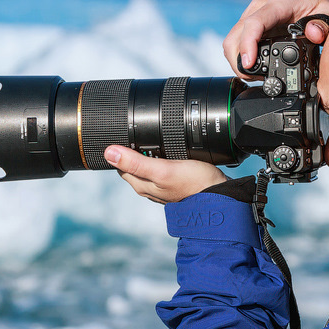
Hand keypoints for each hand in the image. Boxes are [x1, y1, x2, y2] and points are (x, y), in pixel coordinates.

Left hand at [104, 145, 226, 203]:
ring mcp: (162, 186)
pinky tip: (170, 151)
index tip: (125, 134)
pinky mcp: (175, 182)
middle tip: (141, 133)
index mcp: (140, 184)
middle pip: (133, 164)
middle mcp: (148, 187)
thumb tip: (109, 152)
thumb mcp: (162, 170)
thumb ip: (136, 162)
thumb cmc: (194, 184)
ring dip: (148, 153)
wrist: (219, 195)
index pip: (120, 164)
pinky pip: (161, 168)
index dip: (120, 149)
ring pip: (147, 166)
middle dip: (133, 150)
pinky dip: (161, 158)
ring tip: (156, 139)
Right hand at [224, 0, 328, 77]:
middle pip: (235, 36)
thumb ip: (322, 25)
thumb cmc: (318, 2)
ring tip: (256, 76)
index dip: (248, 45)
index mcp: (277, 5)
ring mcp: (251, 16)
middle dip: (240, 62)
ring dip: (238, 62)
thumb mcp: (327, 11)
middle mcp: (258, 9)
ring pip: (231, 42)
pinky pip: (237, 42)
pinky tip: (255, 67)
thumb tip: (313, 35)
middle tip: (256, 78)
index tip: (249, 64)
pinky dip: (241, 58)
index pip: (254, 24)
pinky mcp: (250, 25)